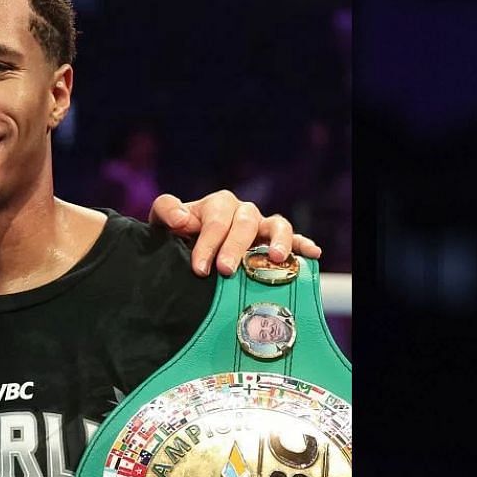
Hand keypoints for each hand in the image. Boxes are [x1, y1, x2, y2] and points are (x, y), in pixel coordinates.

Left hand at [149, 189, 320, 276]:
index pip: (215, 220)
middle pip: (244, 222)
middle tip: (226, 271)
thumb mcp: (163, 223)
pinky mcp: (276, 242)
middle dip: (236, 246)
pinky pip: (295, 239)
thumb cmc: (178, 237)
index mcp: (217, 206)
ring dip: (278, 239)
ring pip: (276, 224)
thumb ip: (166, 211)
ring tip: (276, 257)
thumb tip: (183, 218)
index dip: (208, 243)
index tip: (200, 268)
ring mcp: (262, 227)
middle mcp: (242, 213)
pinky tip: (313, 253)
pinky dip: (303, 244)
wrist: (189, 249)